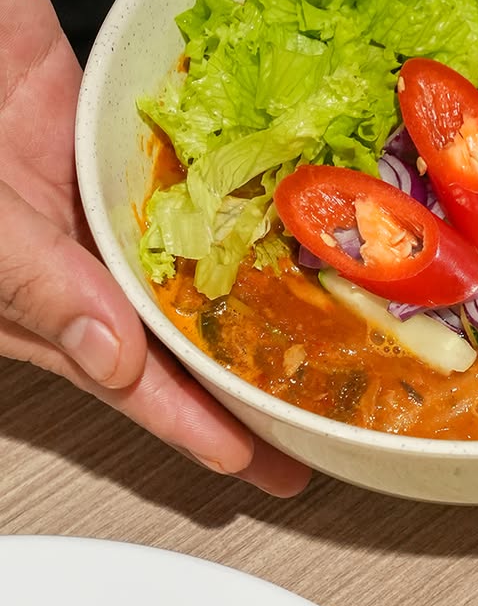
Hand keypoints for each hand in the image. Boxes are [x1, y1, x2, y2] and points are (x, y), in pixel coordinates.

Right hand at [0, 0, 309, 494]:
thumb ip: (33, 279)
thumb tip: (114, 358)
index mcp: (27, 294)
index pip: (122, 379)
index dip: (191, 425)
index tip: (259, 463)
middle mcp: (69, 255)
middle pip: (168, 336)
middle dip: (239, 382)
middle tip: (317, 416)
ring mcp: (97, 197)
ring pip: (183, 265)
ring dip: (245, 299)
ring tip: (320, 332)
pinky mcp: (118, 142)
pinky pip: (184, 187)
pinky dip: (230, 206)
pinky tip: (281, 220)